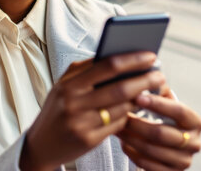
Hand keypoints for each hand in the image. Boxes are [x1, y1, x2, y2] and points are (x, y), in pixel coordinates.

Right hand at [19, 52, 164, 170]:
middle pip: (119, 88)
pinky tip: (134, 110)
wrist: (40, 144)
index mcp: (68, 83)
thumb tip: (119, 58)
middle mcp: (73, 102)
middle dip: (144, 80)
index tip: (150, 56)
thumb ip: (86, 72)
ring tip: (150, 92)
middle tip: (160, 76)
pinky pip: (118, 125)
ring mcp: (81, 122)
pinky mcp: (88, 139)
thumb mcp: (63, 87)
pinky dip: (129, 116)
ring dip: (140, 99)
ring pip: (122, 108)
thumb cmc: (57, 111)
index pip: (106, 66)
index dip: (132, 60)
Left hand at [118, 93, 200, 170]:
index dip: (158, 104)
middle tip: (118, 114)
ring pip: (151, 150)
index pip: (179, 111)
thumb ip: (157, 89)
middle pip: (161, 134)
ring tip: (114, 126)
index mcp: (195, 122)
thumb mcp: (164, 102)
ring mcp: (183, 161)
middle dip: (136, 123)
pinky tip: (122, 141)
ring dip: (129, 137)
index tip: (137, 97)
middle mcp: (194, 143)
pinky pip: (146, 164)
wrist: (164, 145)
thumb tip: (144, 73)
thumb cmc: (161, 117)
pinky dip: (131, 152)